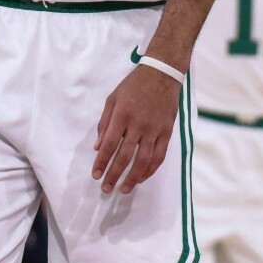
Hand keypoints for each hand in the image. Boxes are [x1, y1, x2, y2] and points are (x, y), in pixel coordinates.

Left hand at [92, 64, 181, 193]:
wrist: (162, 73)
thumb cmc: (134, 85)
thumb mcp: (113, 99)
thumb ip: (104, 123)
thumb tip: (97, 147)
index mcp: (122, 115)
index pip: (109, 145)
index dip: (101, 162)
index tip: (95, 175)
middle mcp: (138, 124)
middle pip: (125, 156)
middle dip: (114, 175)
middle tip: (106, 189)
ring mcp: (154, 129)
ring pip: (143, 160)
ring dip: (133, 177)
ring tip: (124, 189)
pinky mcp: (167, 131)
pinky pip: (159, 155)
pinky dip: (151, 169)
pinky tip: (142, 177)